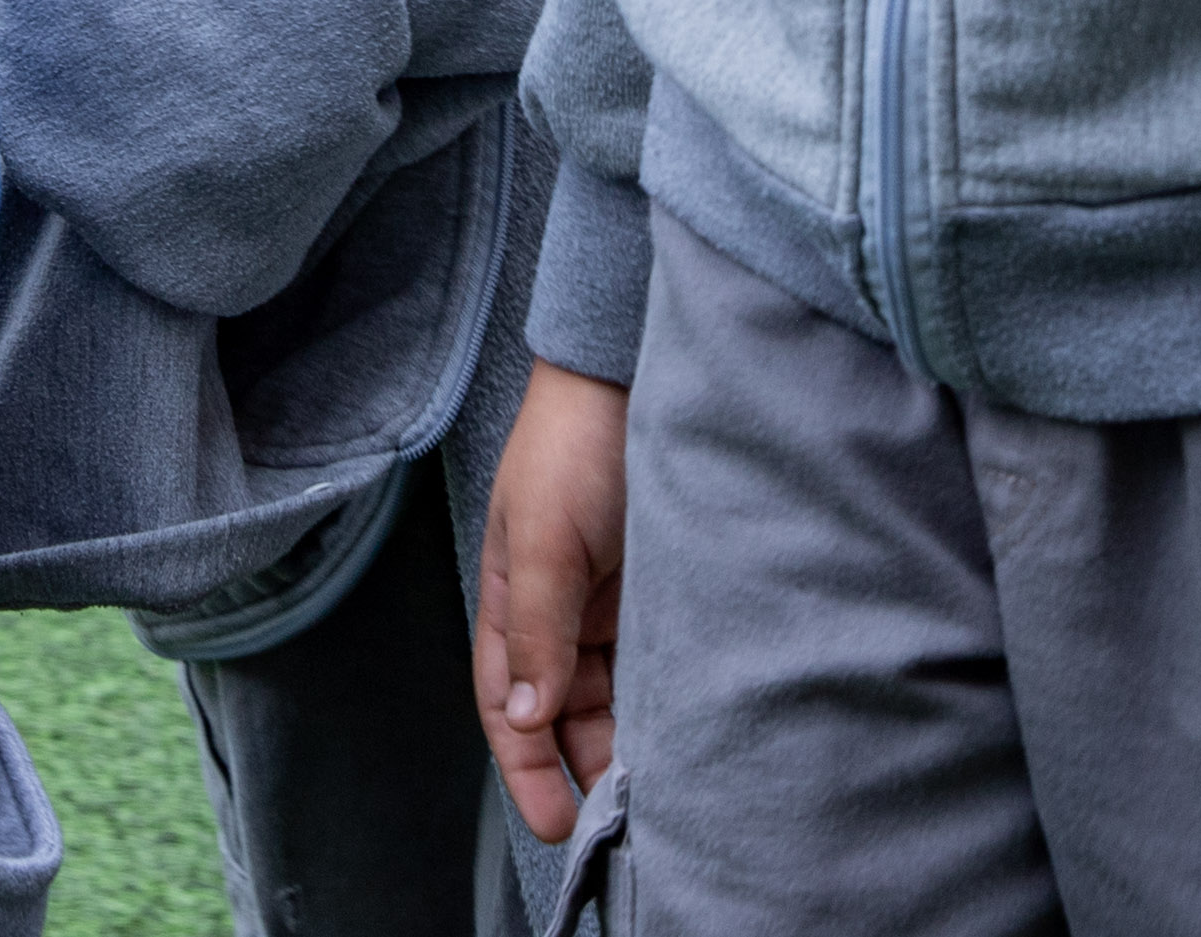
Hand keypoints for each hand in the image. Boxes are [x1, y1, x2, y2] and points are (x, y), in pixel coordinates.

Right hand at [474, 359, 630, 842]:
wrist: (636, 373)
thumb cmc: (574, 444)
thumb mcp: (546, 540)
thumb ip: (535, 631)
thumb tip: (526, 715)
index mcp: (511, 602)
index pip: (510, 707)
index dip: (529, 770)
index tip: (560, 825)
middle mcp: (559, 613)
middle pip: (565, 715)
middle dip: (584, 771)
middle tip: (622, 827)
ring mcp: (610, 603)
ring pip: (614, 696)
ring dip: (629, 742)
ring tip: (662, 790)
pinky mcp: (659, 590)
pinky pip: (657, 661)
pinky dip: (666, 700)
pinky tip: (690, 729)